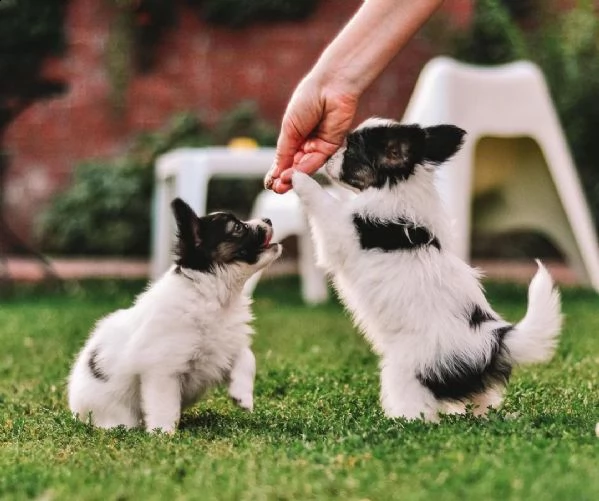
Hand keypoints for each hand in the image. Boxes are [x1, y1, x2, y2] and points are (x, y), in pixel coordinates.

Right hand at [265, 76, 358, 193]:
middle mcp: (306, 143)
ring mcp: (319, 146)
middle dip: (284, 178)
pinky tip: (295, 173)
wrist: (331, 87)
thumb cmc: (307, 100)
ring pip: (305, 167)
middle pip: (294, 166)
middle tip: (276, 188)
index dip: (276, 171)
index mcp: (293, 135)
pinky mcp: (331, 147)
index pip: (284, 159)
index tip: (269, 182)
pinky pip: (318, 161)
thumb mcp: (289, 127)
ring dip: (294, 176)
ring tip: (282, 183)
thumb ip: (284, 151)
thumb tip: (277, 171)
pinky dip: (306, 168)